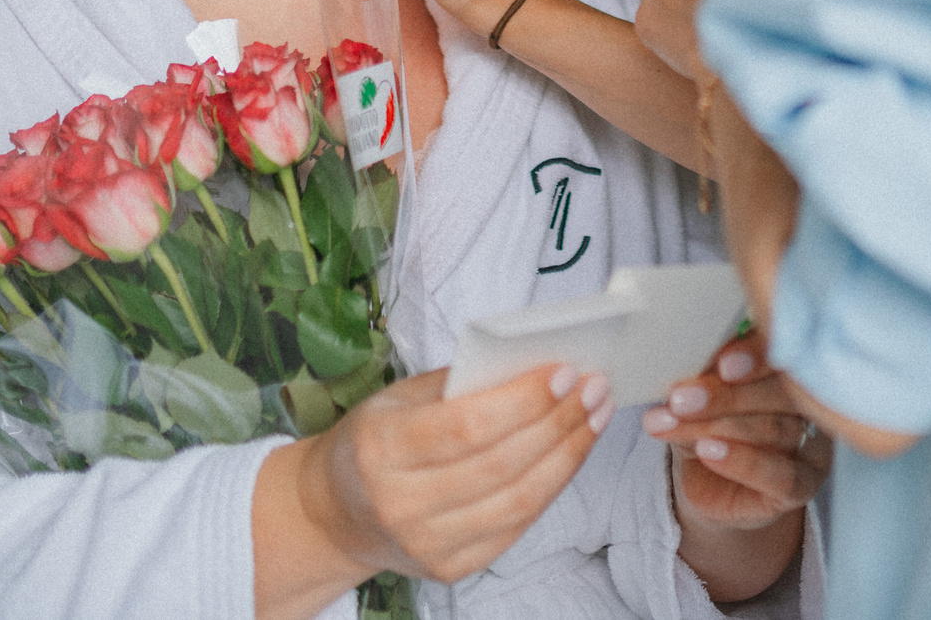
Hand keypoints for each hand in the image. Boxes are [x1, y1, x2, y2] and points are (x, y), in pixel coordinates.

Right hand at [256, 363, 611, 617]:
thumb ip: (461, 382)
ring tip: (595, 417)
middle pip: (501, 464)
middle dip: (559, 421)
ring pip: (519, 500)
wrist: (336, 513)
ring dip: (568, 454)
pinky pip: (517, 525)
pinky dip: (552, 486)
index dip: (524, 400)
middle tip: (595, 388)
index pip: (467, 426)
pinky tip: (571, 453)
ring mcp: (426, 544)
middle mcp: (400, 504)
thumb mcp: (398, 398)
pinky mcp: (450, 567)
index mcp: (380, 450)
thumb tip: (535, 363)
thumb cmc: (374, 442)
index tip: (566, 372)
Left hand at [644, 332, 827, 599]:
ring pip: (773, 430)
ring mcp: (814, 445)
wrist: (715, 487)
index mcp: (794, 365)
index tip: (721, 363)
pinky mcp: (805, 486)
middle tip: (679, 398)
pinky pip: (780, 475)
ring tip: (676, 424)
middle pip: (780, 391)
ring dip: (718, 426)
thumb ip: (706, 374)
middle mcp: (814, 401)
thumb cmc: (712, 426)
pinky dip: (741, 461)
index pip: (786, 351)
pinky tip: (708, 451)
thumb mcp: (703, 394)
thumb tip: (685, 356)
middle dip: (726, 394)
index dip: (757, 354)